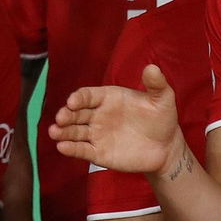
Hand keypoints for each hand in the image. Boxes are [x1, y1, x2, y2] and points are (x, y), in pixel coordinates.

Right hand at [49, 64, 183, 175]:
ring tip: (54, 132)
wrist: (166, 147)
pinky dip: (71, 149)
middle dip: (66, 114)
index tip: (72, 102)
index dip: (79, 97)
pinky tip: (61, 147)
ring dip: (63, 131)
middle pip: (76, 113)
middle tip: (60, 118)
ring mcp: (97, 134)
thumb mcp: (163, 99)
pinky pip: (82, 150)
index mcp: (108, 98)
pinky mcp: (99, 153)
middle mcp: (98, 115)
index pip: (88, 95)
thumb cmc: (162, 119)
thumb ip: (156, 84)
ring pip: (75, 131)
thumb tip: (153, 67)